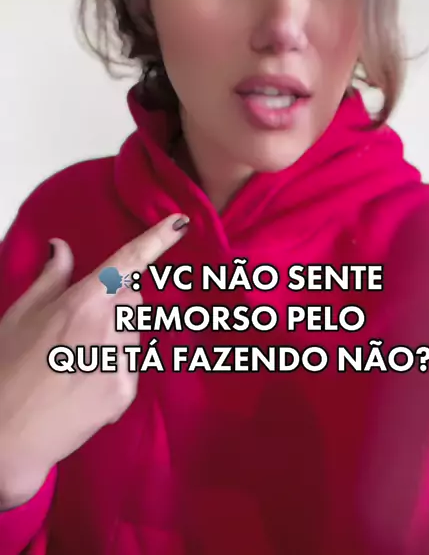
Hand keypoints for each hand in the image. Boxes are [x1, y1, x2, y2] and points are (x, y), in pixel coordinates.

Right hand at [0, 213, 188, 508]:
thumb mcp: (20, 315)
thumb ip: (51, 278)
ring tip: (77, 360)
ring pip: (133, 332)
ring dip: (116, 336)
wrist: (5, 436)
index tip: (181, 221)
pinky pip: (131, 365)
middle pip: (133, 298)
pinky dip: (114, 369)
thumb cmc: (5, 370)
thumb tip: (62, 246)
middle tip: (81, 325)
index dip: (158, 239)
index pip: (127, 262)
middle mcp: (107, 326)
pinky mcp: (124, 391)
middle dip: (116, 302)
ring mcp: (119, 361)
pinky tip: (84, 383)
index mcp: (82, 301)